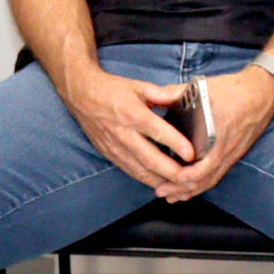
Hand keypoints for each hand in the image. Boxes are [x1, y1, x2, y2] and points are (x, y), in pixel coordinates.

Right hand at [59, 64, 195, 192]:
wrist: (81, 95)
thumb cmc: (112, 90)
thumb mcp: (138, 86)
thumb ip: (162, 93)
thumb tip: (185, 95)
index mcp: (131, 113)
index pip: (156, 131)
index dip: (175, 143)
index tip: (191, 154)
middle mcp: (123, 134)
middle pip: (150, 159)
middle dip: (172, 173)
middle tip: (192, 179)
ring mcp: (115, 148)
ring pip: (141, 171)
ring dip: (162, 182)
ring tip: (181, 187)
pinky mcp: (110, 155)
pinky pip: (131, 172)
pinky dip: (148, 181)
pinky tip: (163, 184)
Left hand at [157, 67, 273, 202]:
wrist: (262, 93)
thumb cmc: (234, 90)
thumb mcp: (203, 87)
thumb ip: (173, 92)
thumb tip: (150, 94)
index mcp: (218, 135)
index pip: (203, 166)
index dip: (185, 176)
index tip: (167, 179)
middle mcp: (226, 150)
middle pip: (204, 180)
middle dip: (181, 189)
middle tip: (161, 191)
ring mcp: (231, 155)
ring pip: (210, 181)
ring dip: (190, 191)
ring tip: (171, 196)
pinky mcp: (233, 155)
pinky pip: (216, 175)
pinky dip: (201, 185)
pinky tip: (190, 188)